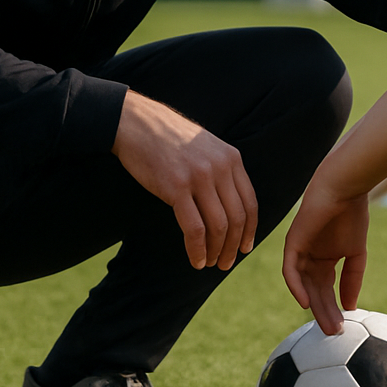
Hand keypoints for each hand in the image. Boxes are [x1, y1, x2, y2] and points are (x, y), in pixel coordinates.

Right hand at [112, 91, 256, 270]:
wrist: (136, 123)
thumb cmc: (168, 138)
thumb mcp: (205, 147)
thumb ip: (220, 170)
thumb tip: (229, 206)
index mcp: (231, 158)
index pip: (250, 202)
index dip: (249, 230)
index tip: (244, 247)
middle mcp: (220, 167)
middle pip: (237, 217)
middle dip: (233, 246)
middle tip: (226, 263)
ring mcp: (199, 177)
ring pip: (219, 226)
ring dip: (216, 251)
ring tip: (210, 264)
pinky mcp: (176, 187)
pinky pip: (195, 228)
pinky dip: (197, 249)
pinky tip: (195, 260)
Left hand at [282, 180, 371, 334]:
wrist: (345, 189)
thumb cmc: (353, 215)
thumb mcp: (356, 253)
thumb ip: (352, 279)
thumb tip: (350, 307)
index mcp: (324, 259)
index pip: (326, 290)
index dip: (333, 308)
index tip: (343, 327)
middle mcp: (309, 257)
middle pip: (315, 291)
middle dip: (324, 312)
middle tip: (334, 333)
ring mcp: (300, 250)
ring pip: (303, 285)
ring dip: (313, 305)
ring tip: (326, 323)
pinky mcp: (292, 243)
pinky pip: (290, 270)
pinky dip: (296, 286)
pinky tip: (305, 302)